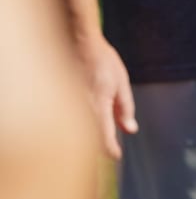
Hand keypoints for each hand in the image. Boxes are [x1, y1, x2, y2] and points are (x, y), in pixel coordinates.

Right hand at [78, 34, 136, 158]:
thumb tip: (130, 129)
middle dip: (100, 147)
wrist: (79, 43)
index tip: (118, 155)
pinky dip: (79, 127)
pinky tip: (85, 122)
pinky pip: (70, 123)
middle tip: (111, 146)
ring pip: (79, 134)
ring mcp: (68, 107)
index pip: (103, 139)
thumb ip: (125, 107)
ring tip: (100, 134)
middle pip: (89, 142)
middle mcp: (80, 110)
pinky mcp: (62, 104)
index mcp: (98, 105)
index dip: (111, 151)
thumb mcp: (121, 81)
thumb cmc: (103, 61)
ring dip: (89, 138)